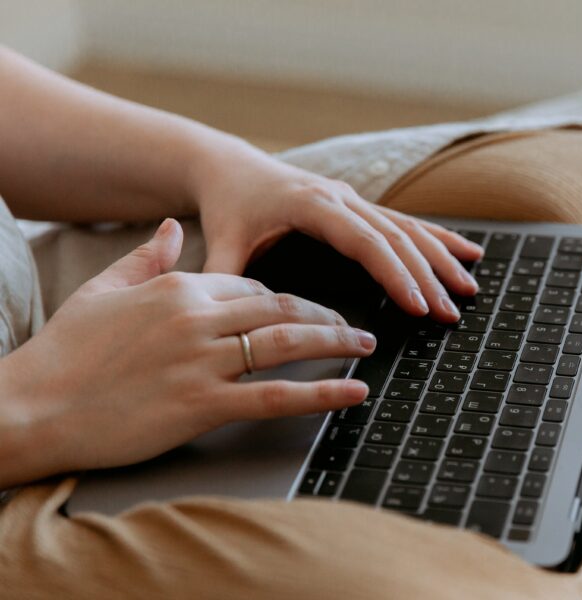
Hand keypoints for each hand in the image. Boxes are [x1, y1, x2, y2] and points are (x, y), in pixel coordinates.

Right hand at [0, 220, 375, 488]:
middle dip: (325, 316)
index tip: (306, 311)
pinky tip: (353, 391)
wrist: (29, 407)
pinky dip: (323, 393)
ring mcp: (203, 361)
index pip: (251, 286)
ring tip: (366, 346)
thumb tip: (167, 226)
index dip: (284, 300)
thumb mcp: (100, 290)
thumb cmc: (63, 354)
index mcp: (178, 287)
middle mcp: (198, 318)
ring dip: (336, 343)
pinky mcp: (203, 405)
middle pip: (280, 308)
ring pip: (287, 343)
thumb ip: (144, 257)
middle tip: (355, 325)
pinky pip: (277, 395)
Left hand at [192, 146, 483, 322]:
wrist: (231, 167)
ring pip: (408, 228)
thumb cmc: (228, 205)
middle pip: (395, 237)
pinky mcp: (361, 206)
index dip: (395, 273)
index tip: (418, 304)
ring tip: (469, 289)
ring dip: (442, 258)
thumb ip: (224, 276)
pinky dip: (438, 239)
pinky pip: (407, 222)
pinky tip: (468, 252)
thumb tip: (223, 318)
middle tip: (450, 312)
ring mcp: (354, 199)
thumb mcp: (221, 241)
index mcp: (311, 204)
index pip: (364, 242)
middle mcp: (340, 197)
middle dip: (428, 275)